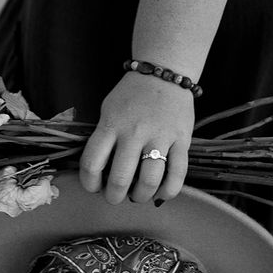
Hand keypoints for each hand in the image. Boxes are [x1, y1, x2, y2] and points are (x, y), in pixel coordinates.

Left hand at [79, 71, 194, 204]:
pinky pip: (177, 174)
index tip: (94, 187)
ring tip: (138, 195)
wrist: (164, 75)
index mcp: (111, 124)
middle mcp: (134, 132)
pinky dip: (168, 191)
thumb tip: (100, 172)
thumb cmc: (131, 96)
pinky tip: (161, 193)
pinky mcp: (182, 140)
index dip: (89, 183)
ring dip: (141, 196)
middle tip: (116, 196)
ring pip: (149, 181)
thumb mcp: (108, 109)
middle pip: (120, 178)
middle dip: (114, 196)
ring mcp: (160, 136)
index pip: (92, 163)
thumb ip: (103, 137)